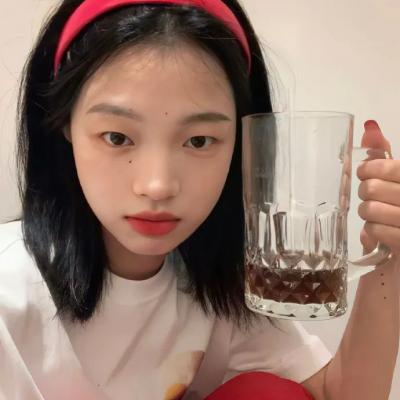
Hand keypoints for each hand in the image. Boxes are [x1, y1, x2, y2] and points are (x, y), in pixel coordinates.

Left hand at [357, 120, 399, 255]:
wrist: (398, 274)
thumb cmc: (397, 223)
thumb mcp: (393, 188)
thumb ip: (385, 157)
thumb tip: (370, 127)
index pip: (391, 167)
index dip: (370, 169)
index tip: (365, 173)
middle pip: (374, 187)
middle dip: (364, 193)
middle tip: (371, 200)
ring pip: (370, 209)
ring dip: (367, 216)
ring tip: (377, 221)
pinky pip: (376, 230)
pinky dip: (372, 234)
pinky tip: (381, 239)